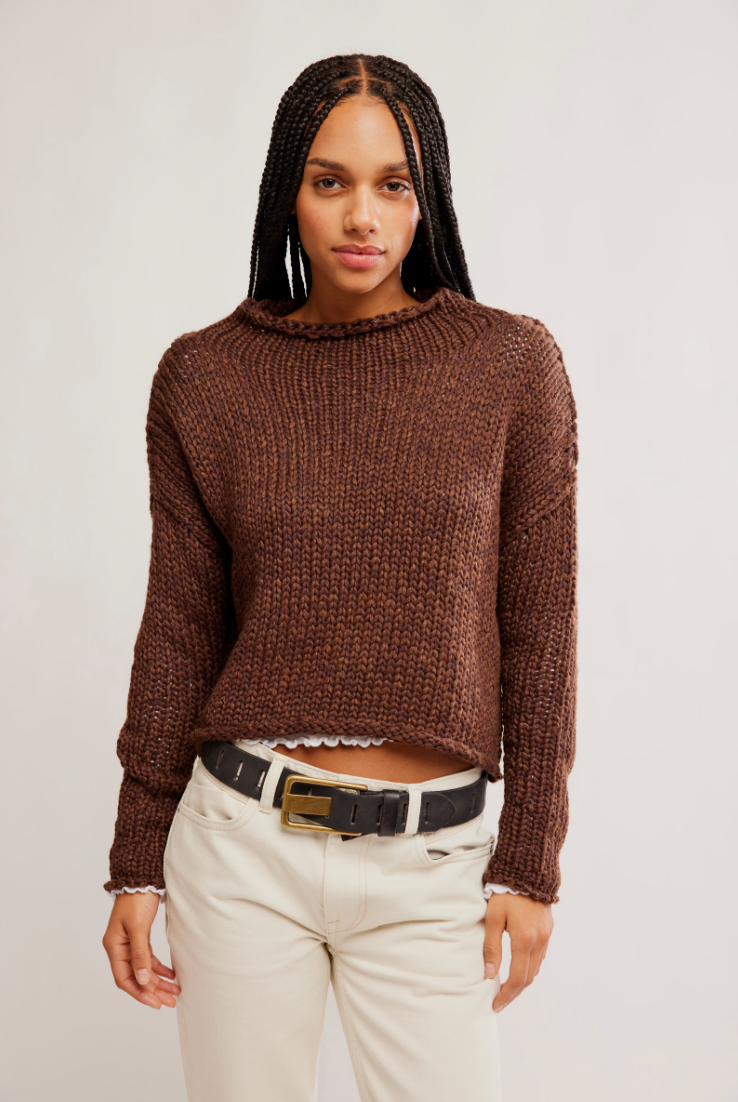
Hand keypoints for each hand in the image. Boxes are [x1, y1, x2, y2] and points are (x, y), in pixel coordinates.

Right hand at [102, 891, 180, 1009]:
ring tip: (175, 992)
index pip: (124, 978)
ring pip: (143, 969)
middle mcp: (119, 947)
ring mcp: (129, 943)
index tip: (156, 1003)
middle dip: (152, 991)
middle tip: (170, 1002)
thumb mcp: (138, 927)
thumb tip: (142, 979)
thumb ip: (140, 953)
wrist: (142, 878)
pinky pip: (148, 958)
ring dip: (158, 981)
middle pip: (135, 977)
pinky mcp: (139, 937)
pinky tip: (171, 975)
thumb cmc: (136, 899)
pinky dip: (159, 968)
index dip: (139, 993)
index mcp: (114, 946)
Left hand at [483, 893, 553, 1012]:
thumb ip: (491, 946)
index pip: (517, 978)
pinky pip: (540, 956)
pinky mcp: (549, 929)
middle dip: (514, 992)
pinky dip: (530, 966)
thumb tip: (489, 974)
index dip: (507, 995)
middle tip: (501, 1001)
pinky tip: (519, 966)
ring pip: (536, 968)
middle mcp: (540, 941)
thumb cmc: (506, 891)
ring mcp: (547, 935)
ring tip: (507, 987)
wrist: (528, 870)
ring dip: (523, 980)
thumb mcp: (493, 917)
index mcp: (525, 939)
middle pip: (529, 977)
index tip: (496, 1005)